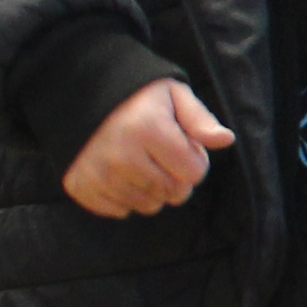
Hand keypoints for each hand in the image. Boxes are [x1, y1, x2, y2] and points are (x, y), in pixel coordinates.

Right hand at [64, 77, 231, 219]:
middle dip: (175, 178)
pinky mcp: (80, 186)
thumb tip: (226, 139)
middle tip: (160, 155)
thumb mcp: (175, 95)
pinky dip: (124, 197)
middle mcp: (121, 156)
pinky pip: (119, 210)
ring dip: (151, 190)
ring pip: (147, 206)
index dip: (194, 159)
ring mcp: (98, 174)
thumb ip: (201, 119)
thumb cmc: (138, 98)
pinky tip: (119, 174)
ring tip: (140, 163)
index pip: (195, 173)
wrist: (81, 97)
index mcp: (148, 130)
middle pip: (173, 193)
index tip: (180, 144)